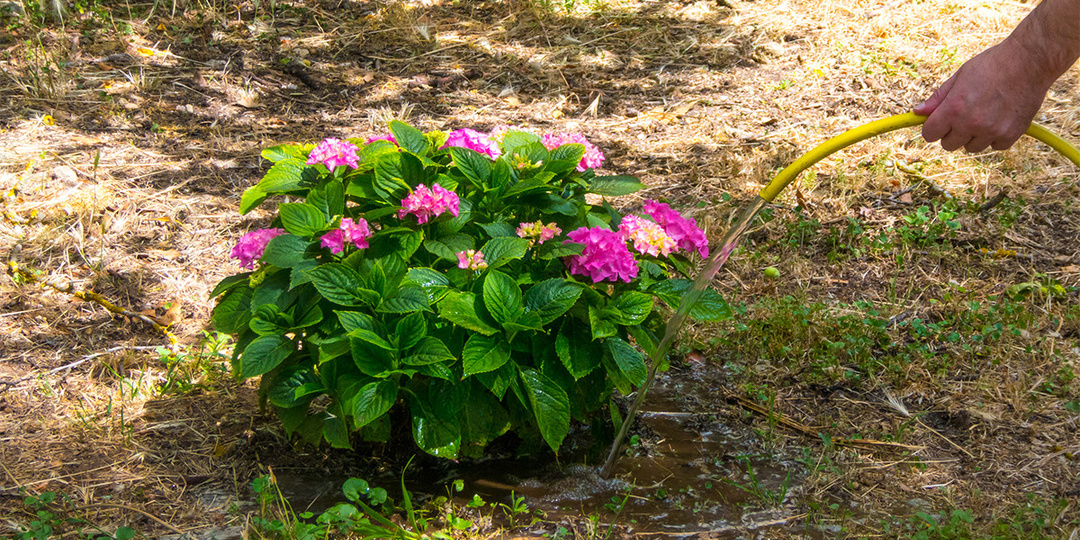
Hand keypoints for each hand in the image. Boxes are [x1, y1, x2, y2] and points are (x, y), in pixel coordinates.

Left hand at [914, 42, 1048, 151]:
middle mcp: (970, 123)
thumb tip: (918, 112)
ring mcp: (991, 131)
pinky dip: (995, 136)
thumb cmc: (992, 64)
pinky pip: (994, 146)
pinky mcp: (1010, 135)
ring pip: (971, 147)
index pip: (929, 135)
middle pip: (948, 144)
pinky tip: (1000, 117)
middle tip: (966, 114)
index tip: (939, 122)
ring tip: (985, 113)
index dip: (933, 128)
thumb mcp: (960, 76)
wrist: (1030, 61)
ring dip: (974, 136)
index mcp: (954, 109)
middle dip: (952, 132)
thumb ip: (938, 98)